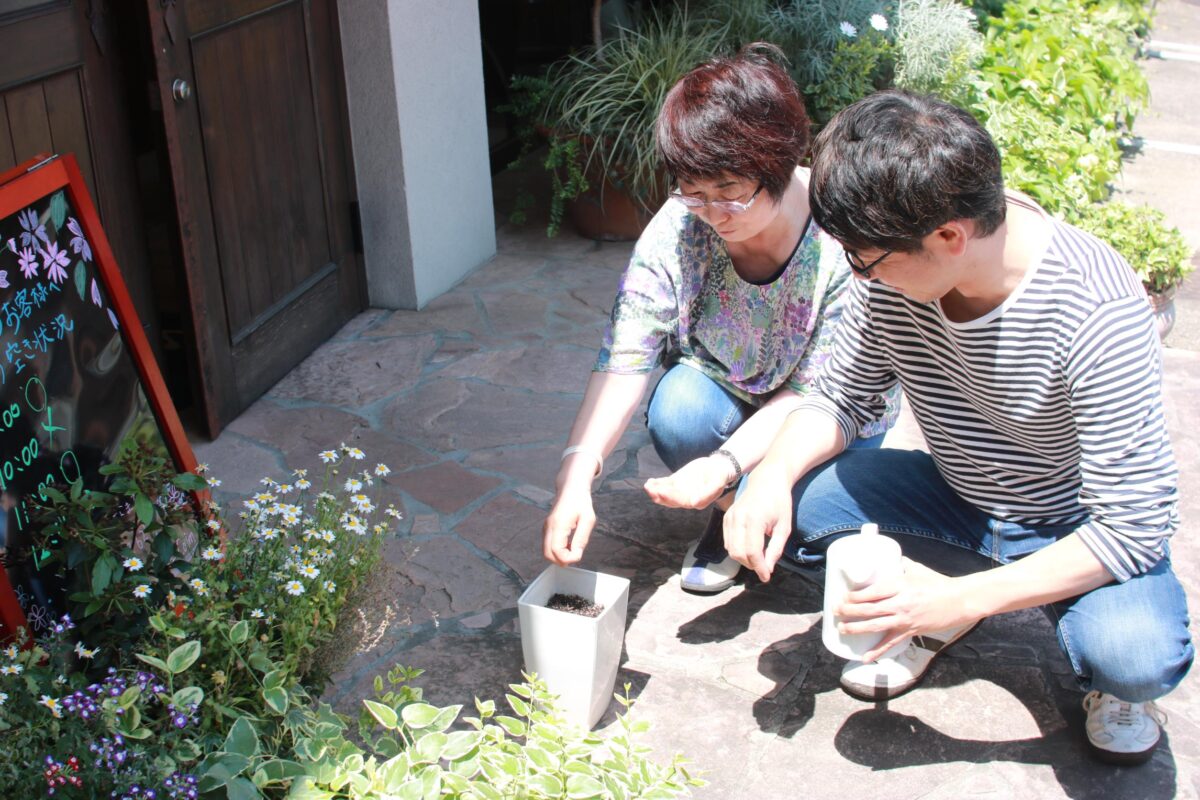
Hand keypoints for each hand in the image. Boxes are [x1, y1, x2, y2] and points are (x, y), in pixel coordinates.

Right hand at [542, 486, 595, 565]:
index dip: (568, 558)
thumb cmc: (580, 501)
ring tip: (574, 547)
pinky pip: (548, 545)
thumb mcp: (588, 519)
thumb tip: (576, 554)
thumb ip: (582, 538)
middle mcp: (548, 527)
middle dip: (562, 560)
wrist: (571, 488)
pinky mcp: (547, 528)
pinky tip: (569, 544)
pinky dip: (557, 550)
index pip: (556, 550)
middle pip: (548, 554)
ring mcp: (546, 528)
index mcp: (558, 524)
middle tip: (576, 554)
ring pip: (546, 551)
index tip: (579, 554)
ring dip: (559, 555)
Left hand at [643, 455, 730, 508]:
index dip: (671, 497)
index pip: (681, 501)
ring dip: (655, 490)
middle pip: (670, 500)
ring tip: (648, 485)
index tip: (661, 492)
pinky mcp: (677, 482)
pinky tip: (650, 481)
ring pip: (665, 493)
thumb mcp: (719, 481)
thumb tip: (694, 503)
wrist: (719, 466)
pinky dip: (657, 483)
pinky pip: (665, 484)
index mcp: (697, 501)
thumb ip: (708, 493)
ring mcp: (680, 490)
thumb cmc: (721, 474)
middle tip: (650, 489)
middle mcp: (687, 498)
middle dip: (659, 495)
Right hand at [722, 470, 793, 582]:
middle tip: (763, 568)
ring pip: (730, 549)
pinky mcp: (726, 517)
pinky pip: (727, 541)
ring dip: (743, 559)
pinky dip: (737, 550)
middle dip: (750, 565)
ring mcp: (729, 517)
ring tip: (758, 559)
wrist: (767, 480)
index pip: (752, 552)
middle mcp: (738, 518)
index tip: (766, 577)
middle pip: (738, 553)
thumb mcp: (784, 527)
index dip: (759, 568)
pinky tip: (749, 549)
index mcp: (754, 519)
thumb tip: (767, 569)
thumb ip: (775, 549)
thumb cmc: (779, 503)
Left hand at [837, 558, 980, 662]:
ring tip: (842, 629)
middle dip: (848, 611)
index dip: (853, 596)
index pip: (870, 592)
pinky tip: (865, 657)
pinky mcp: (911, 631)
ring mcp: (905, 619)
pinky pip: (891, 643)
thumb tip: (887, 558)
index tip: (842, 596)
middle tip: (835, 611)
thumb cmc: (938, 583)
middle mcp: (899, 603)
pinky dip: (877, 651)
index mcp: (899, 585)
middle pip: (868, 609)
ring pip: (875, 626)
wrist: (960, 600)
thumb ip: (900, 564)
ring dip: (856, 629)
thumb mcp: (916, 569)